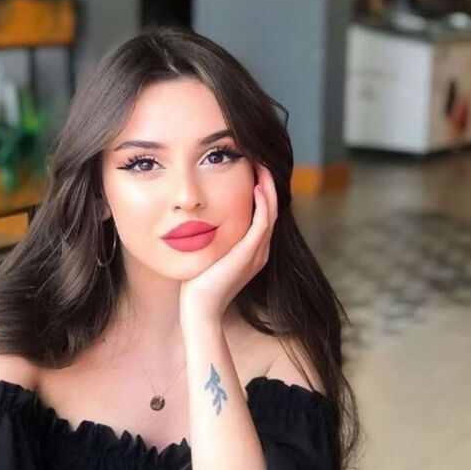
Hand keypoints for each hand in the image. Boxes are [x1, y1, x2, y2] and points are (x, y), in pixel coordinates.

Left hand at [180, 163, 277, 324]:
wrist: (199, 309)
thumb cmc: (198, 284)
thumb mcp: (209, 255)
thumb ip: (214, 238)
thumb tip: (202, 220)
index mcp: (252, 251)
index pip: (263, 215)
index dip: (262, 192)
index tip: (252, 169)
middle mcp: (260, 251)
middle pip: (271, 210)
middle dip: (268, 184)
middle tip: (262, 160)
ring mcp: (257, 253)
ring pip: (271, 213)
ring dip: (269, 188)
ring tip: (263, 166)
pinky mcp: (249, 254)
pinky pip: (262, 222)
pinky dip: (263, 203)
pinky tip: (258, 186)